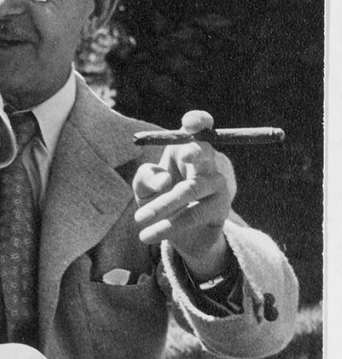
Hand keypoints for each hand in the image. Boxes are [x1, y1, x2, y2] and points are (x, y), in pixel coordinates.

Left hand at [133, 110, 235, 277]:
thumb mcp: (144, 189)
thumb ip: (145, 179)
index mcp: (184, 149)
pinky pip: (193, 214)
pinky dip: (169, 225)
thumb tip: (164, 181)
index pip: (198, 129)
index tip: (190, 123)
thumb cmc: (159, 201)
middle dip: (194, 151)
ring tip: (138, 219)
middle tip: (182, 155)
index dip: (197, 122)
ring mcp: (217, 184)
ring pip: (189, 189)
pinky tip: (148, 235)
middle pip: (204, 151)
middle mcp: (206, 162)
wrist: (180, 236)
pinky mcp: (220, 208)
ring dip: (162, 206)